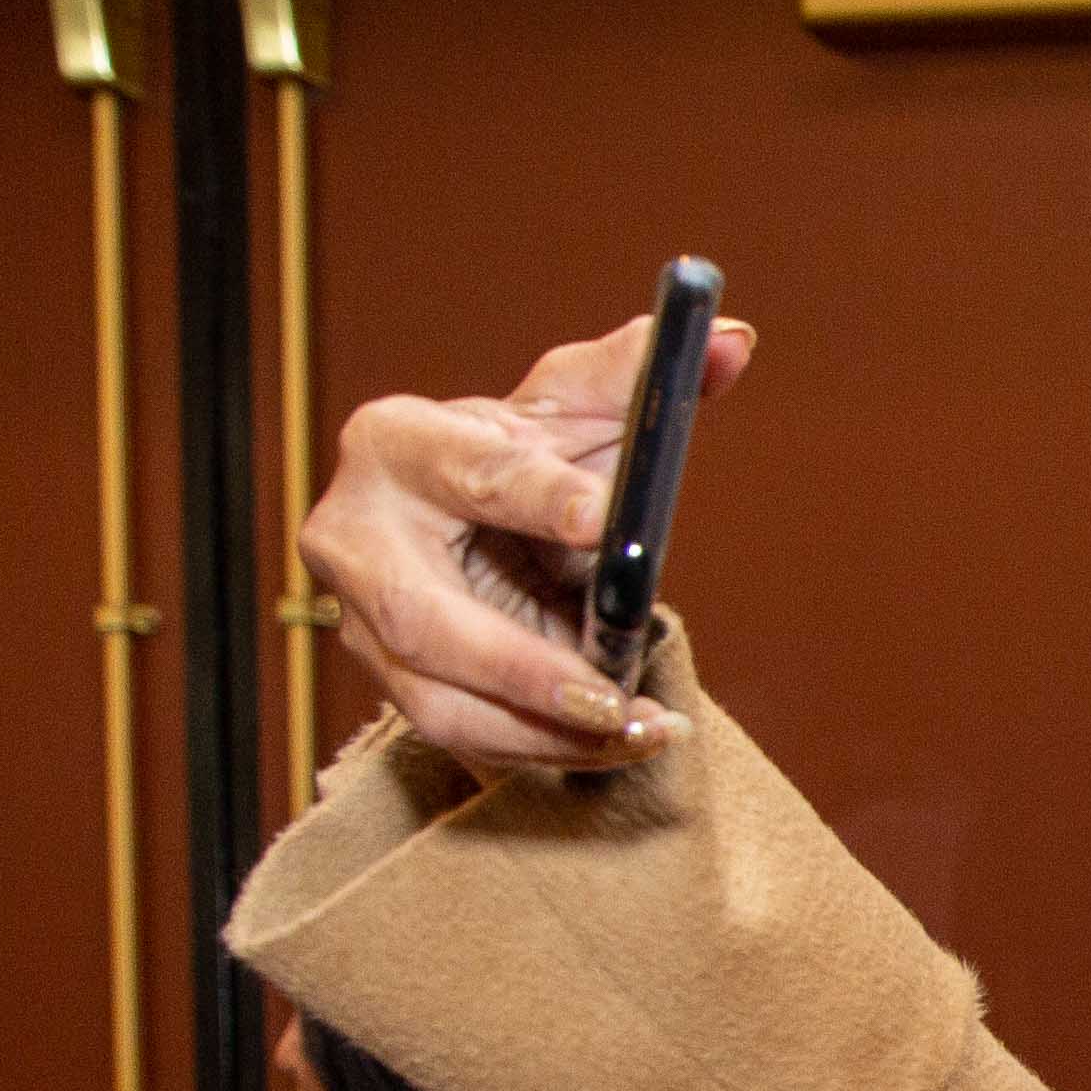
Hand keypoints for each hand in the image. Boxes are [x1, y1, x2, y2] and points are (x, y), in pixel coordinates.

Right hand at [295, 309, 756, 772]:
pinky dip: (542, 747)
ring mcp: (360, 616)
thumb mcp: (578, 406)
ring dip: (542, 727)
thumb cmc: (526, 455)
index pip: (467, 474)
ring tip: (637, 729)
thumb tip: (734, 342)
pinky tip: (617, 745)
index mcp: (399, 442)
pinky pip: (461, 732)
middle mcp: (356, 534)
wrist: (472, 516)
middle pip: (424, 616)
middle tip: (611, 694)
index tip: (603, 518)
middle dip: (520, 664)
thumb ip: (645, 373)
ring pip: (438, 695)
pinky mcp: (391, 676)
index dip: (535, 495)